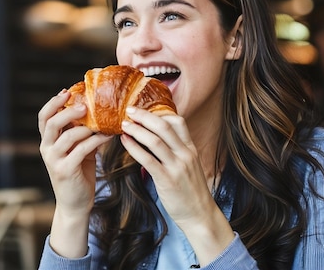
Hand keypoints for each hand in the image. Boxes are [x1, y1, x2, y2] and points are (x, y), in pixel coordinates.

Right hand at [38, 90, 112, 215]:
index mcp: (48, 141)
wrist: (75, 203)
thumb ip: (81, 132)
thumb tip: (98, 110)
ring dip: (85, 126)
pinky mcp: (65, 171)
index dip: (53, 102)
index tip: (67, 91)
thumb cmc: (79, 173)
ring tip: (100, 120)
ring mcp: (54, 160)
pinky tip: (107, 136)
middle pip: (51, 122)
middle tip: (84, 104)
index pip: (44, 117)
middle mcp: (47, 149)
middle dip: (67, 110)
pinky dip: (95, 141)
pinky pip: (81, 150)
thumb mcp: (78, 149)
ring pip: (67, 136)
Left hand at [120, 107, 233, 264]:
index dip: (160, 112)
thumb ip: (177, 151)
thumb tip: (157, 138)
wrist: (200, 214)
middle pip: (164, 126)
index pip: (178, 121)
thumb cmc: (191, 191)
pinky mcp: (167, 180)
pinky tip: (125, 142)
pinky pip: (147, 159)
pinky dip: (134, 148)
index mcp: (190, 149)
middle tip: (129, 110)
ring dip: (137, 130)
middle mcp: (185, 154)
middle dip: (145, 115)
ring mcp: (177, 166)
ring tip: (124, 125)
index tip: (145, 108)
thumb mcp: (189, 165)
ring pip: (155, 140)